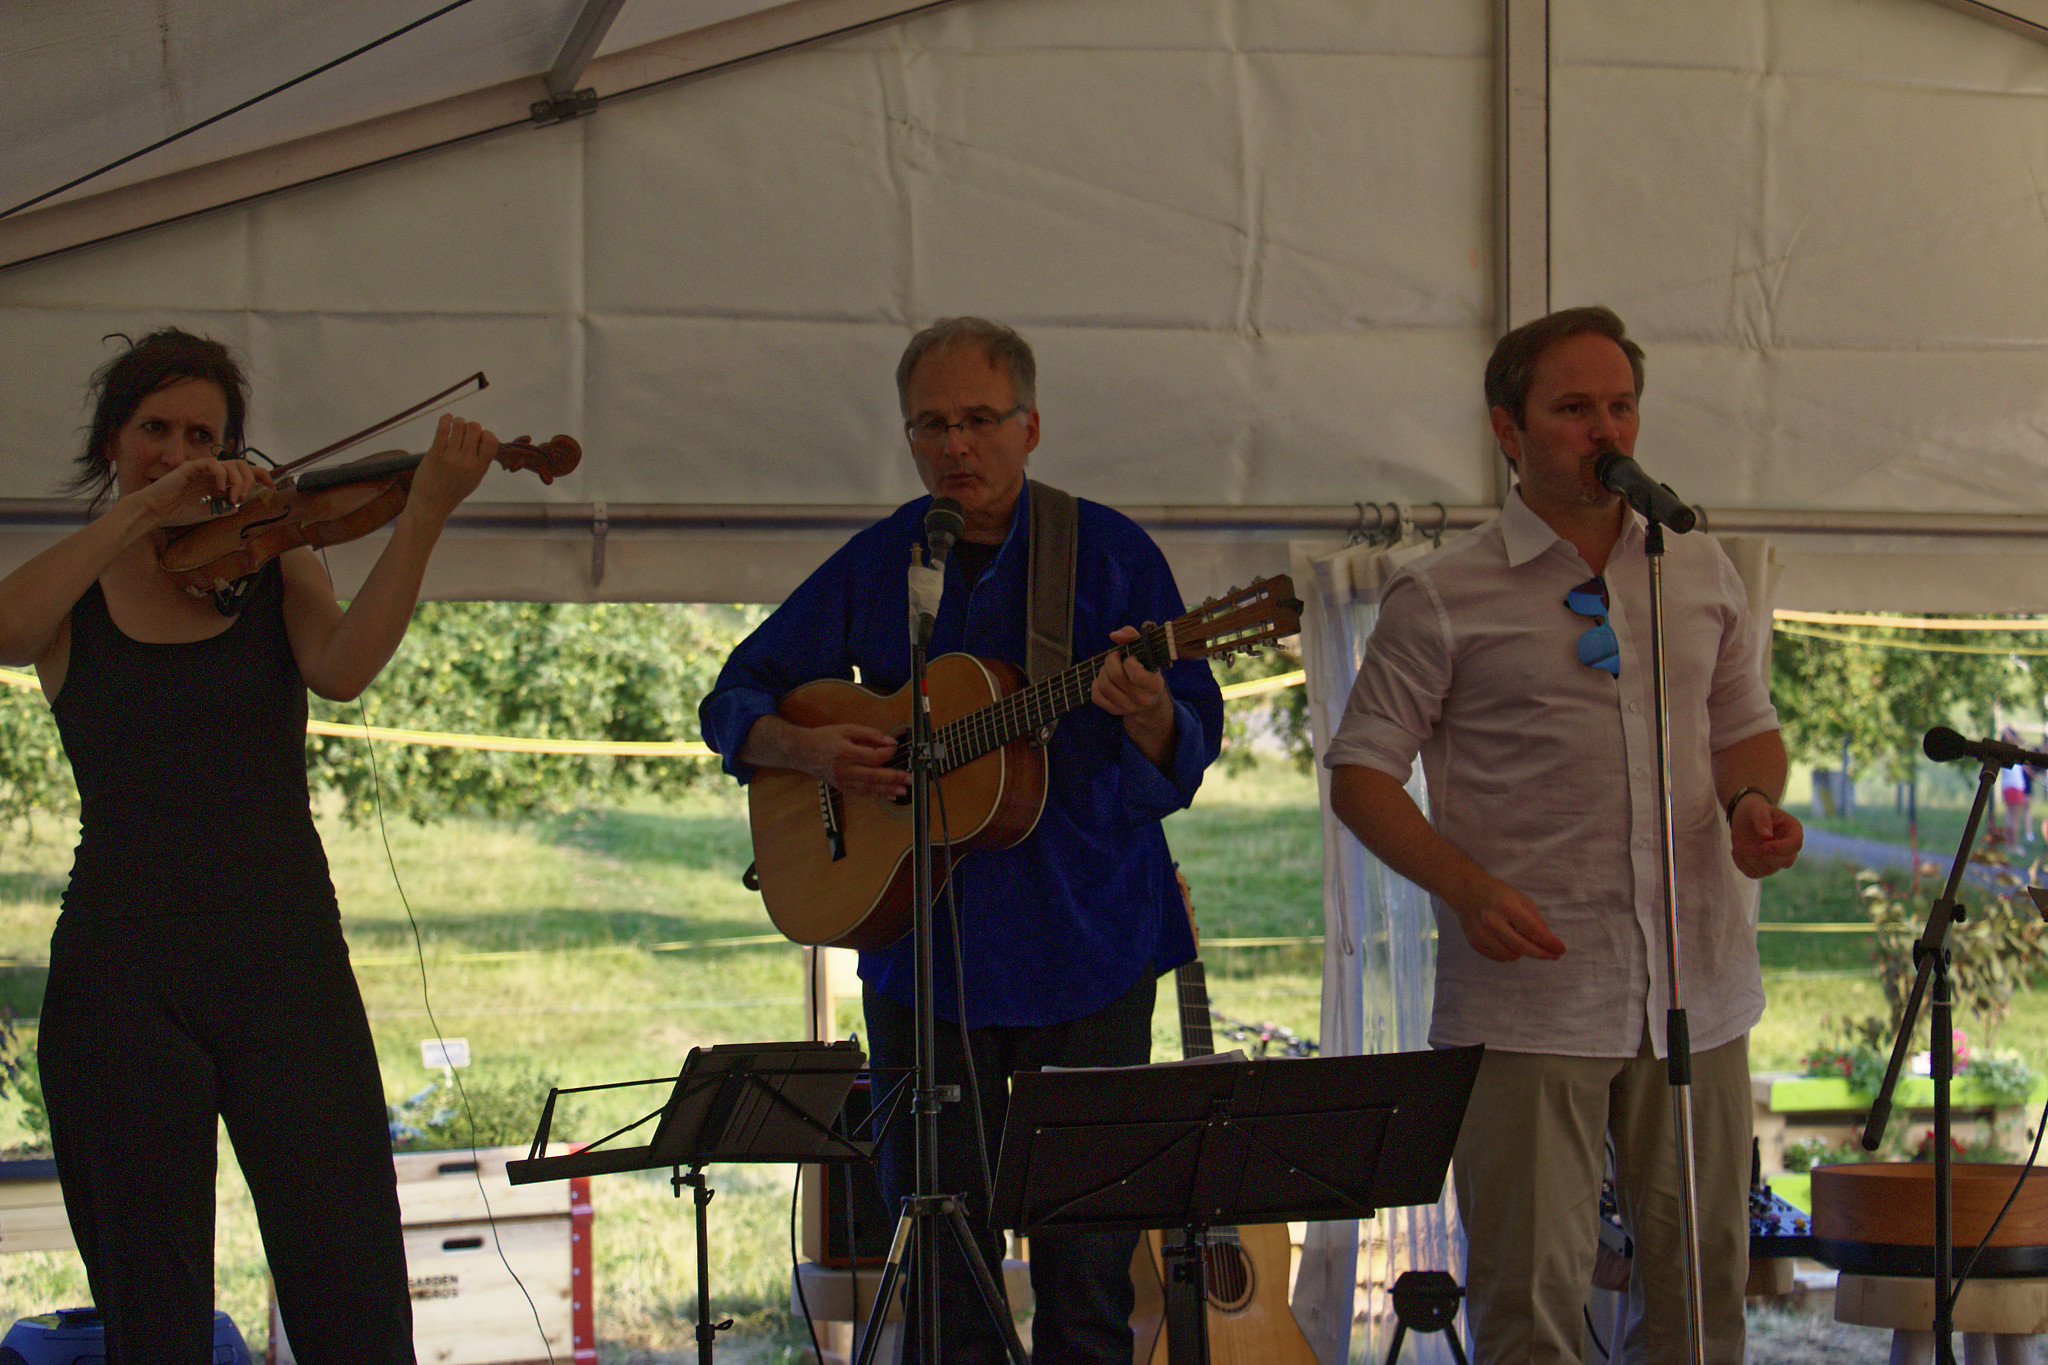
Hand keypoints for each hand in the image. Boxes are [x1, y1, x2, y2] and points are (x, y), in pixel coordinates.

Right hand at [137, 457, 272, 527]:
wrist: (156, 511)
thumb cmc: (179, 511)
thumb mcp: (209, 513)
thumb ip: (225, 508)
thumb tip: (241, 506)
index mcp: (219, 482)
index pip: (245, 472)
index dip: (261, 475)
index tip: (272, 485)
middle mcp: (213, 473)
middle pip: (243, 465)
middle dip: (251, 479)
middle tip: (244, 496)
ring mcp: (203, 469)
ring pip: (232, 464)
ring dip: (238, 481)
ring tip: (233, 497)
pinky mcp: (191, 467)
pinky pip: (213, 464)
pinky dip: (222, 475)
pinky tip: (220, 488)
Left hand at [404, 414, 498, 525]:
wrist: (430, 505)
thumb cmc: (451, 493)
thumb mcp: (473, 481)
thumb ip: (479, 462)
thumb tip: (481, 439)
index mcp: (479, 469)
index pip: (491, 441)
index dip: (486, 434)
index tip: (478, 438)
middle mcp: (467, 462)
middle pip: (474, 428)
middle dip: (470, 426)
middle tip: (463, 431)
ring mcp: (450, 458)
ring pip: (459, 425)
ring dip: (457, 421)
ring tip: (454, 425)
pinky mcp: (434, 454)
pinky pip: (442, 429)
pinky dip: (445, 419)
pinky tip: (446, 418)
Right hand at [792, 723, 906, 800]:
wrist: (804, 752)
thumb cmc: (825, 738)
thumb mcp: (847, 729)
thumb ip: (870, 734)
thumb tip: (890, 741)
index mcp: (845, 752)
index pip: (872, 757)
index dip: (888, 754)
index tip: (895, 749)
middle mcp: (843, 769)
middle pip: (873, 776)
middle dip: (893, 778)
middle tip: (908, 778)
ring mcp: (842, 781)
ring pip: (868, 788)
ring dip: (887, 790)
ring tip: (902, 791)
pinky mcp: (842, 787)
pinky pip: (861, 793)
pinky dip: (876, 795)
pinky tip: (887, 794)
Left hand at [1092, 625, 1170, 718]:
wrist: (1149, 700)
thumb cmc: (1147, 669)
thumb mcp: (1147, 652)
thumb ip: (1133, 636)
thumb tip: (1114, 635)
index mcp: (1155, 685)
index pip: (1136, 674)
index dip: (1129, 661)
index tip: (1131, 658)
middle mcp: (1142, 699)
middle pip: (1116, 676)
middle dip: (1110, 660)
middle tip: (1114, 656)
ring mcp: (1128, 707)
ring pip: (1105, 686)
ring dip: (1102, 671)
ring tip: (1108, 668)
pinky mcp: (1115, 711)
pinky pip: (1096, 697)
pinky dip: (1095, 684)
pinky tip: (1103, 679)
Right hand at [1448, 876, 1566, 962]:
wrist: (1467, 892)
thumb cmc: (1498, 893)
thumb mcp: (1521, 899)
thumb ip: (1535, 919)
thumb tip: (1548, 941)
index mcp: (1506, 906)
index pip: (1532, 930)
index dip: (1549, 942)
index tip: (1561, 949)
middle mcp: (1492, 921)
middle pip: (1522, 947)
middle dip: (1541, 954)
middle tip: (1553, 956)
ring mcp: (1481, 933)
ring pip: (1511, 956)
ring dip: (1523, 953)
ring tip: (1523, 942)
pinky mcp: (1474, 942)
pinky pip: (1499, 957)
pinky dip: (1509, 954)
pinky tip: (1509, 944)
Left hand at [1730, 794, 1802, 877]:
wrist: (1745, 817)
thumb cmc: (1754, 809)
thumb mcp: (1756, 808)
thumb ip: (1762, 819)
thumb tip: (1766, 837)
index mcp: (1793, 831)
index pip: (1795, 844)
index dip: (1781, 848)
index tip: (1764, 847)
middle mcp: (1789, 849)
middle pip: (1783, 861)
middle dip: (1760, 855)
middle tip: (1742, 845)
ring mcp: (1777, 860)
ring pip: (1767, 870)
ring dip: (1748, 859)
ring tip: (1738, 845)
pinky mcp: (1763, 867)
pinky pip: (1753, 873)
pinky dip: (1741, 864)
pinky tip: (1736, 851)